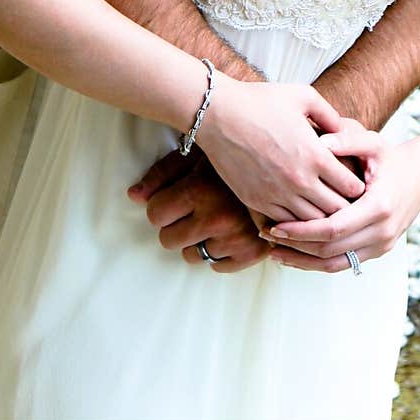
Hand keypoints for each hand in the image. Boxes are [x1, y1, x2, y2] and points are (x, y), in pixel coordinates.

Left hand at [128, 148, 270, 271]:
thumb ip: (162, 174)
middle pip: (168, 240)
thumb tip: (133, 197)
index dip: (162, 206)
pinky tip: (230, 229)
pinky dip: (221, 251)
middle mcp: (217, 217)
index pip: (155, 214)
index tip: (175, 198)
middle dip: (176, 225)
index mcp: (201, 190)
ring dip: (198, 239)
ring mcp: (236, 238)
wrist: (286, 162)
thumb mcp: (198, 153)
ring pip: (192, 255)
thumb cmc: (237, 152)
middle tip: (193, 209)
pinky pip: (218, 266)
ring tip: (215, 216)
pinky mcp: (253, 254)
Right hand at [196, 76, 372, 220]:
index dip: (357, 186)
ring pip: (311, 223)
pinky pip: (285, 225)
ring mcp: (277, 195)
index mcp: (315, 155)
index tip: (355, 182)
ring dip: (320, 219)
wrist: (218, 115)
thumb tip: (344, 131)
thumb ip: (330, 114)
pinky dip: (295, 224)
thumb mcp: (303, 96)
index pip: (351, 187)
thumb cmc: (261, 101)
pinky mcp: (257, 203)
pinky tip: (298, 215)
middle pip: (336, 211)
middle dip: (345, 208)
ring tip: (323, 210)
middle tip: (344, 202)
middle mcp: (299, 180)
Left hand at [260, 135, 419, 273]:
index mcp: (379, 206)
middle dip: (295, 246)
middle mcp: (382, 232)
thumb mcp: (374, 143)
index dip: (301, 231)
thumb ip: (348, 140)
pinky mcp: (379, 250)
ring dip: (303, 261)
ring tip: (275, 251)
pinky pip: (344, 263)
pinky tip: (296, 254)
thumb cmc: (393, 156)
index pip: (332, 228)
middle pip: (330, 250)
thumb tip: (321, 143)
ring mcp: (382, 245)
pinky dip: (317, 262)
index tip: (275, 226)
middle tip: (267, 236)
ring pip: (334, 263)